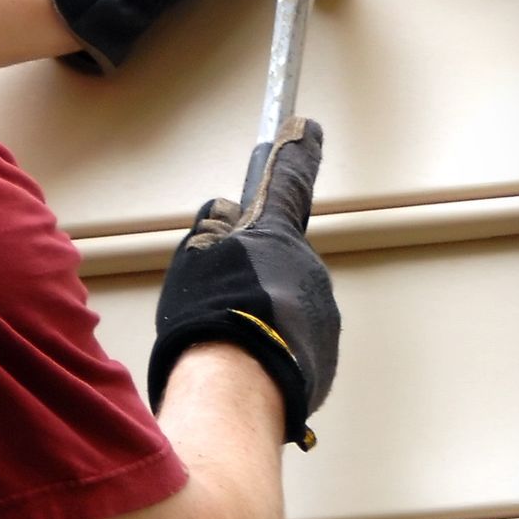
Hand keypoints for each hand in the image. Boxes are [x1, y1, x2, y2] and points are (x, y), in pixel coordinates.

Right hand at [147, 118, 340, 448]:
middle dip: (256, 270)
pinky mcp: (324, 354)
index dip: (295, 153)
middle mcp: (309, 268)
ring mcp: (322, 314)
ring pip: (288, 301)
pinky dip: (272, 344)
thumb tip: (223, 211)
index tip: (306, 130)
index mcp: (275, 235)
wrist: (238, 389)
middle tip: (222, 293)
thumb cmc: (211, 320)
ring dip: (262, 312)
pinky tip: (245, 360)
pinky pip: (294, 338)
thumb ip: (212, 228)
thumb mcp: (195, 258)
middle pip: (280, 257)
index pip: (287, 182)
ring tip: (227, 335)